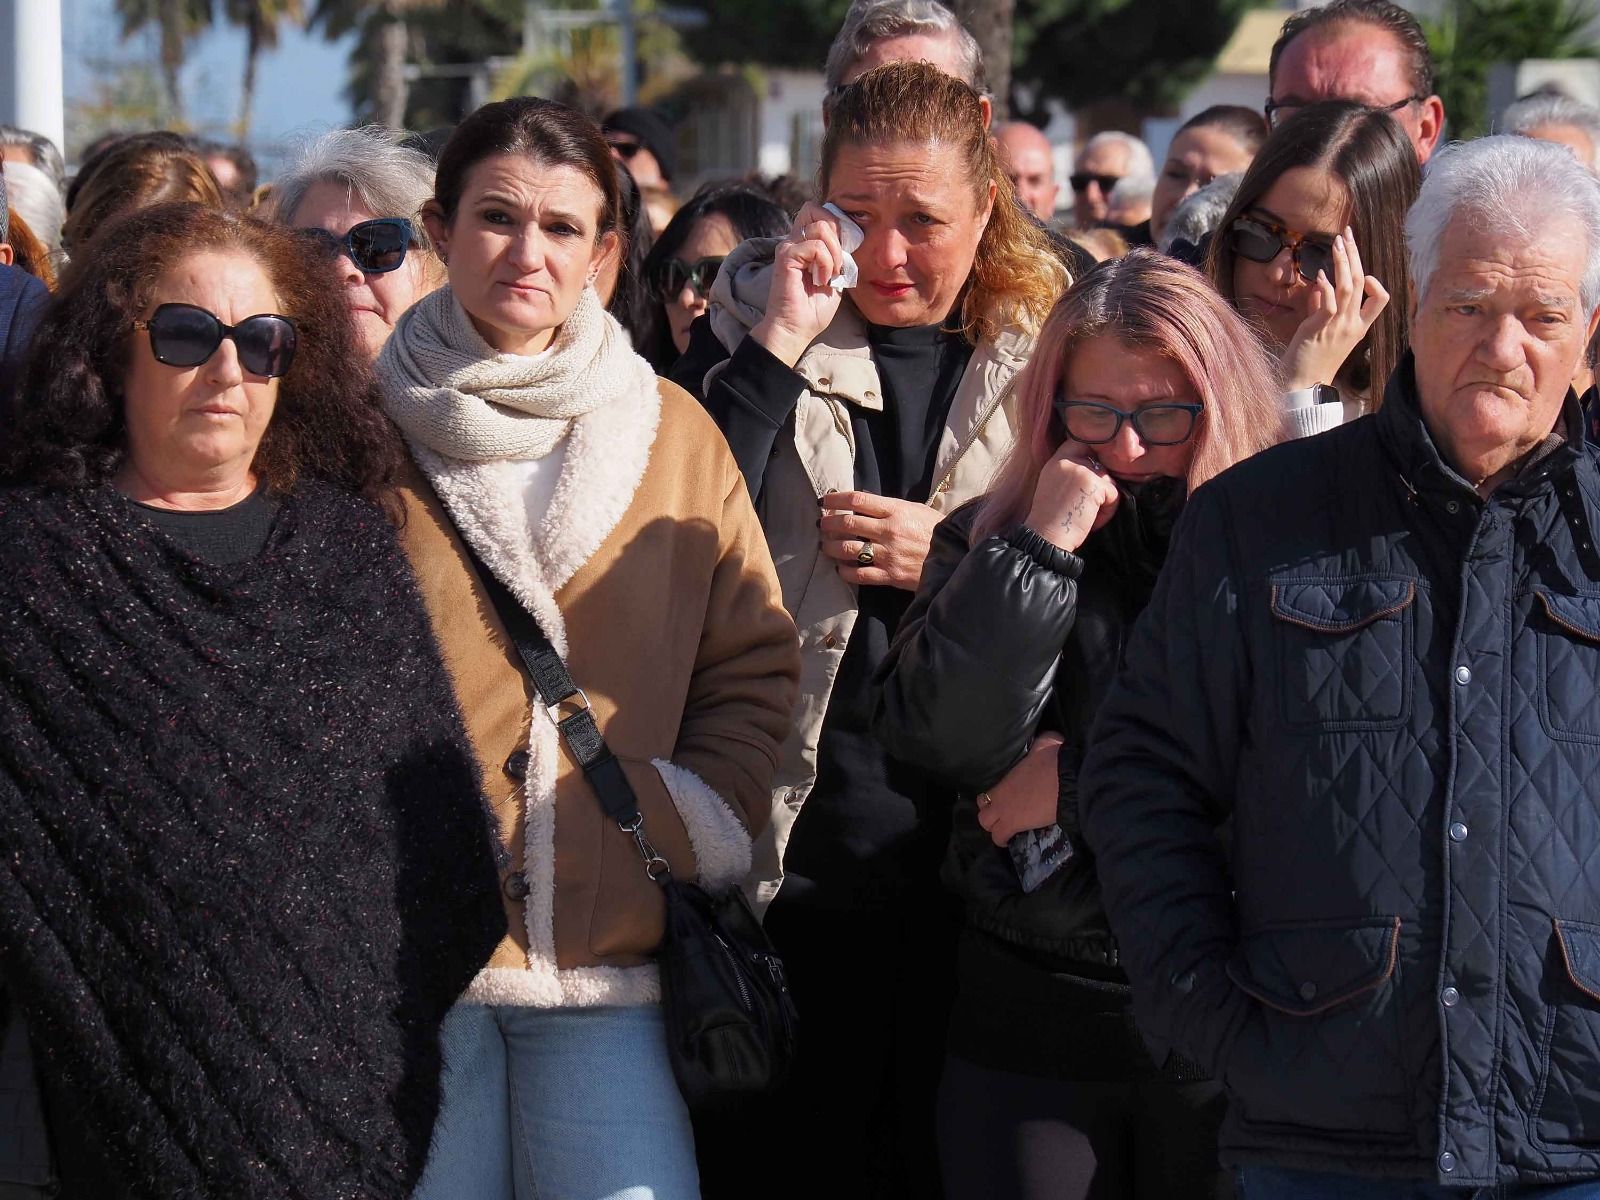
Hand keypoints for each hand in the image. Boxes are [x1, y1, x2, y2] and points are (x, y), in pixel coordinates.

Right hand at [751, 202, 849, 367]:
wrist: (797, 329)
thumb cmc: (814, 308)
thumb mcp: (835, 275)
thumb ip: (839, 254)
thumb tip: (851, 238)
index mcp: (805, 242)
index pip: (821, 213)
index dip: (838, 224)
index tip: (846, 250)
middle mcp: (794, 240)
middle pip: (816, 209)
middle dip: (837, 232)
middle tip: (838, 260)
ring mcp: (788, 247)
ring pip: (820, 226)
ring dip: (833, 252)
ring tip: (829, 274)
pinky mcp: (785, 257)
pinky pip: (814, 246)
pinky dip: (824, 262)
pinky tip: (820, 280)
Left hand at [820, 490, 940, 590]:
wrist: (956, 558)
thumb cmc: (936, 531)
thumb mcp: (916, 510)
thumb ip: (890, 506)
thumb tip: (862, 501)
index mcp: (896, 510)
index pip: (858, 501)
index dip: (836, 500)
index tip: (824, 501)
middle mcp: (889, 531)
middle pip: (847, 524)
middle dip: (828, 524)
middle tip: (821, 524)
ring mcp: (888, 555)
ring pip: (848, 549)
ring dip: (830, 547)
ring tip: (825, 546)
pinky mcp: (890, 576)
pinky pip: (859, 574)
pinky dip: (845, 571)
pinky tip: (841, 568)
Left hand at [977, 733, 1064, 845]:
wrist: (1068, 780)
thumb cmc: (1056, 761)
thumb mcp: (1045, 744)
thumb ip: (1039, 744)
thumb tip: (1043, 741)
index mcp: (1005, 777)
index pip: (986, 792)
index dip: (991, 798)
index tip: (1001, 799)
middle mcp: (999, 795)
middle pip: (982, 810)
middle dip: (991, 814)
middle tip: (1003, 814)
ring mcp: (1005, 811)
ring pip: (987, 825)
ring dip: (995, 827)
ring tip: (1006, 828)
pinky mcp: (1014, 825)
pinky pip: (1000, 837)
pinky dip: (1003, 839)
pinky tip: (1011, 839)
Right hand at [1025, 444, 1119, 551]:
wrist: (1045, 537)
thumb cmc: (1051, 520)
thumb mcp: (1054, 486)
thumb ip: (1071, 472)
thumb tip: (1098, 469)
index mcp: (1056, 461)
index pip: (1079, 443)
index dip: (1090, 457)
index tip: (1087, 481)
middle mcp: (1068, 461)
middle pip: (1099, 464)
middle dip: (1098, 486)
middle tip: (1082, 506)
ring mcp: (1082, 470)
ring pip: (1109, 480)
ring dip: (1103, 500)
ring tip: (1085, 514)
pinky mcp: (1094, 483)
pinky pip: (1114, 494)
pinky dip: (1107, 511)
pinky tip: (1091, 519)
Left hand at [1280, 227, 1389, 393]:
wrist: (1302, 386)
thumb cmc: (1310, 360)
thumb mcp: (1321, 331)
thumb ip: (1322, 307)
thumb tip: (1320, 285)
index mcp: (1358, 327)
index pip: (1380, 300)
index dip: (1375, 283)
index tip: (1363, 272)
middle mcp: (1352, 325)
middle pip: (1361, 283)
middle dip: (1354, 255)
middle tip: (1347, 234)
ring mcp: (1338, 327)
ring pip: (1348, 288)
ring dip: (1343, 263)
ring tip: (1337, 243)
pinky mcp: (1321, 330)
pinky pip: (1330, 304)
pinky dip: (1327, 287)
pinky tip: (1321, 275)